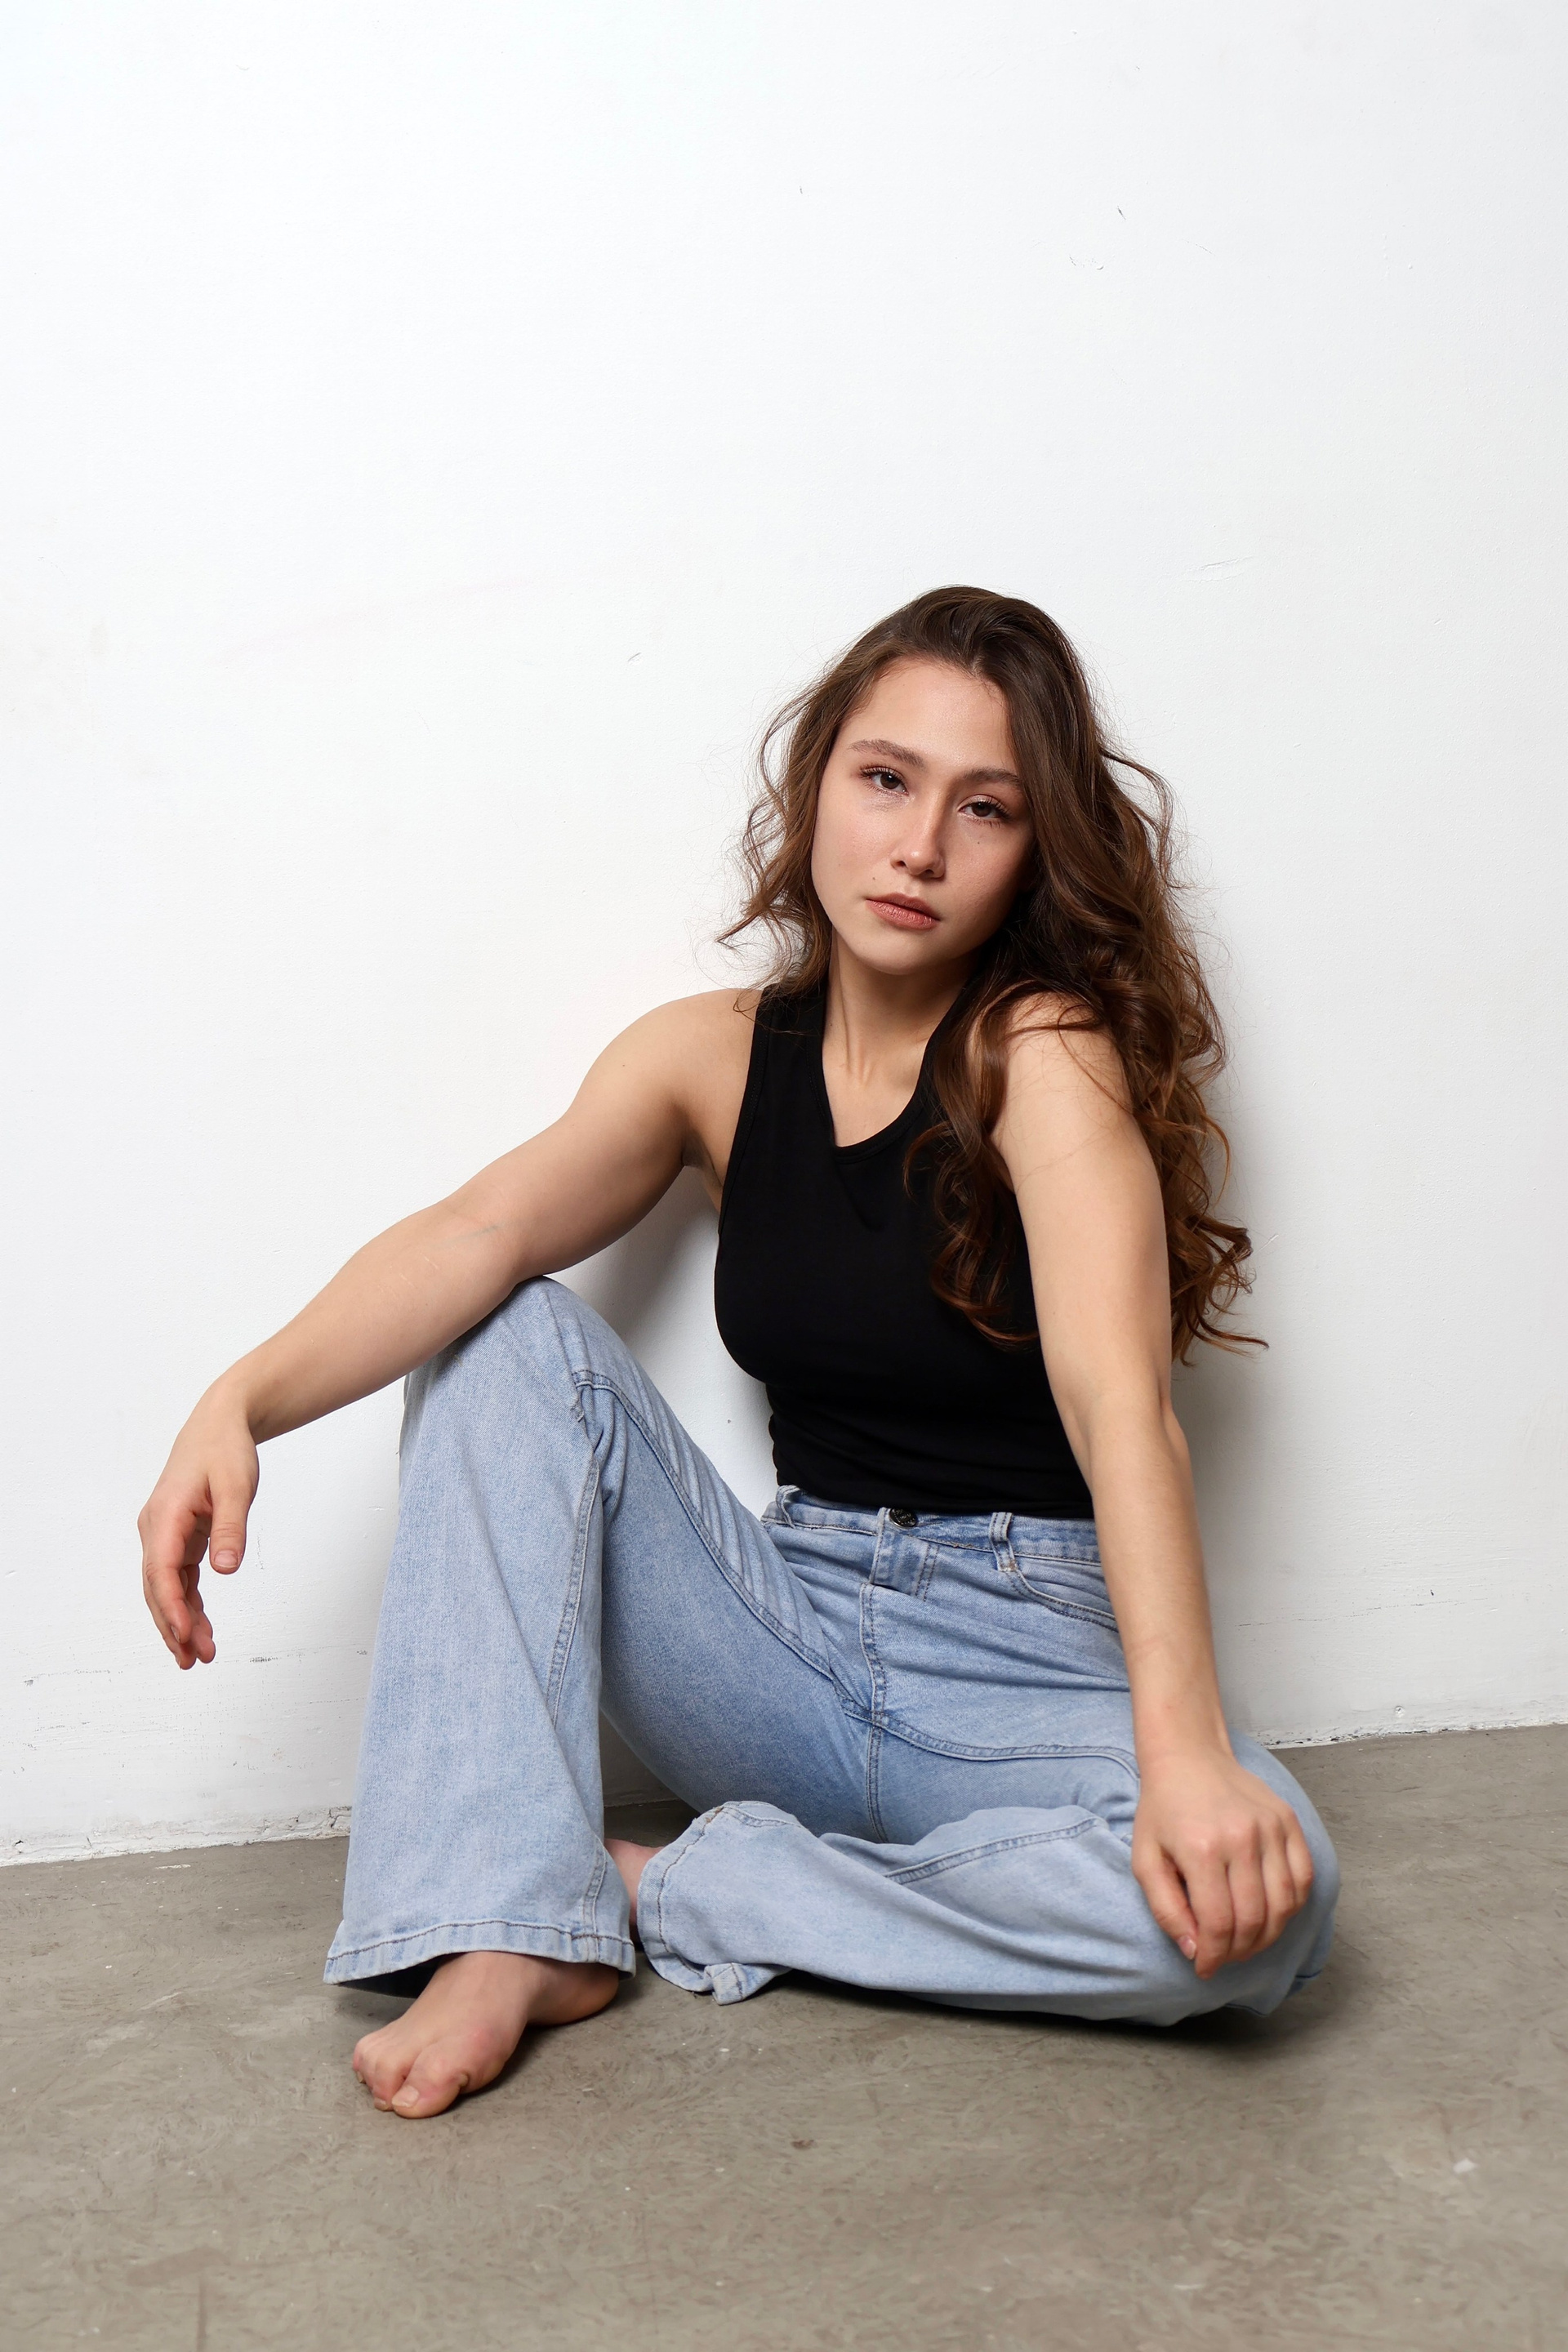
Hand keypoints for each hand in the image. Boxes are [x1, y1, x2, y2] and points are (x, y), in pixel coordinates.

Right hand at [138, 1395, 259, 1668]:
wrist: (219, 1426)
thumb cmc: (225, 1451)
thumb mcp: (236, 1485)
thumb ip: (231, 1527)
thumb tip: (225, 1569)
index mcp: (165, 1516)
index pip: (161, 1570)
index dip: (170, 1606)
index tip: (184, 1634)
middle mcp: (157, 1529)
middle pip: (157, 1588)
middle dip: (172, 1626)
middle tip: (191, 1661)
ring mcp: (166, 1536)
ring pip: (167, 1588)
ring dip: (180, 1621)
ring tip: (198, 1657)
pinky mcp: (180, 1539)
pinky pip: (179, 1579)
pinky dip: (189, 1604)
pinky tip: (200, 1629)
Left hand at [1132, 1745, 1314, 1978]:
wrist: (1189, 1755)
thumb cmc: (1163, 1809)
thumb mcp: (1146, 1859)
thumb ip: (1166, 1909)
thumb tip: (1196, 1952)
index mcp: (1202, 1849)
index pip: (1219, 1924)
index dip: (1214, 1957)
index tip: (1205, 1968)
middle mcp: (1242, 1838)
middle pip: (1254, 1920)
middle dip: (1238, 1951)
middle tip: (1224, 1956)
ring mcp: (1270, 1828)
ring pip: (1284, 1906)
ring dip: (1267, 1936)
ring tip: (1246, 1942)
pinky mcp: (1288, 1821)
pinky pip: (1303, 1879)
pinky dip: (1291, 1907)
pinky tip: (1270, 1914)